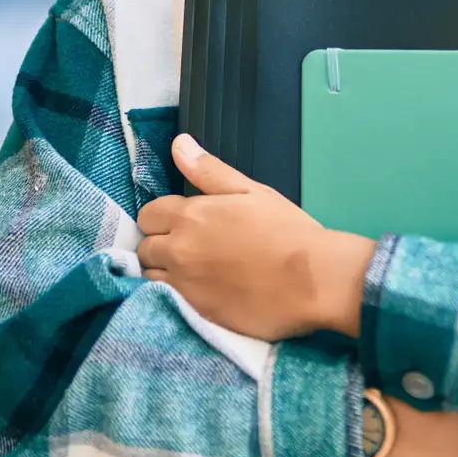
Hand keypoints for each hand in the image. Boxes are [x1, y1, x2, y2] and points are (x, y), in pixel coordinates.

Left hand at [135, 134, 375, 340]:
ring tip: (195, 271)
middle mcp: (179, 250)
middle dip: (161, 243)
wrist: (312, 280)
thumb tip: (179, 144)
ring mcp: (183, 285)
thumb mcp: (252, 191)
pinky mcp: (193, 312)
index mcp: (191, 216)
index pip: (149, 214)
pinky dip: (175, 294)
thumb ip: (209, 170)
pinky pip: (166, 301)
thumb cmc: (288, 230)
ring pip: (150, 275)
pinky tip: (200, 290)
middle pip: (145, 247)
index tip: (186, 222)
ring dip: (164, 270)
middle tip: (193, 247)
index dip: (164, 217)